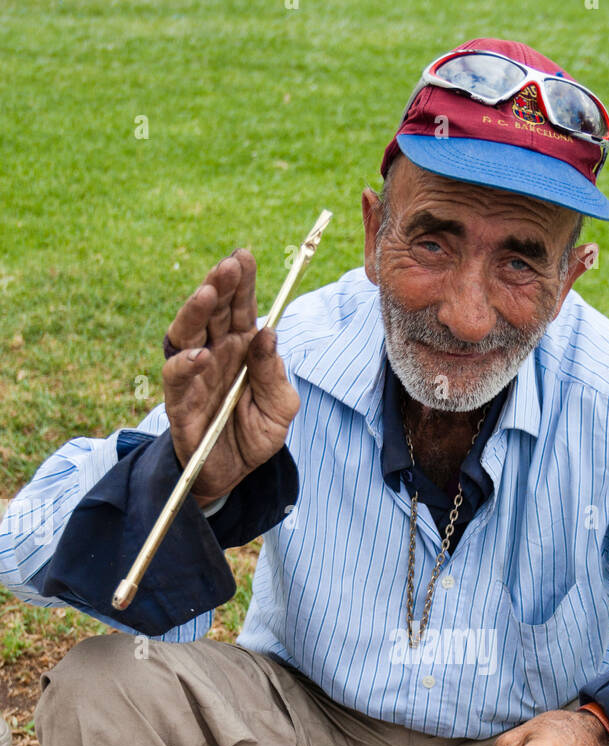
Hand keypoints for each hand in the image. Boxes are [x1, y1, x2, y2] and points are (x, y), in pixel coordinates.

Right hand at [162, 249, 300, 504]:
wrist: (231, 476)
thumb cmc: (254, 436)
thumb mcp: (280, 408)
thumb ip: (274, 373)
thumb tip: (267, 334)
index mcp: (241, 348)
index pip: (240, 307)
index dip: (242, 281)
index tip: (246, 256)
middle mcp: (214, 354)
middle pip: (213, 311)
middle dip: (220, 284)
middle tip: (230, 264)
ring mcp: (194, 375)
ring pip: (187, 333)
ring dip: (196, 311)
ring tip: (208, 292)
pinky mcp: (180, 402)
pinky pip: (177, 378)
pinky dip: (186, 364)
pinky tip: (200, 354)